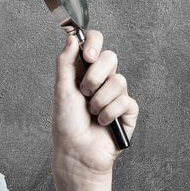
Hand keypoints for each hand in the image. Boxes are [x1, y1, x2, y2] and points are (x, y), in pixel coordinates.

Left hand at [51, 30, 138, 183]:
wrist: (76, 152)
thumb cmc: (66, 124)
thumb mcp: (61, 89)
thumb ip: (65, 61)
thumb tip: (72, 37)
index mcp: (84, 70)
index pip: (95, 43)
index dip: (94, 43)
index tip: (87, 55)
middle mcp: (102, 79)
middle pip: (111, 57)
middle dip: (95, 76)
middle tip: (84, 92)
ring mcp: (116, 94)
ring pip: (119, 81)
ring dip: (100, 100)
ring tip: (92, 113)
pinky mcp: (128, 110)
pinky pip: (126, 101)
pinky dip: (109, 114)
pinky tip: (102, 123)